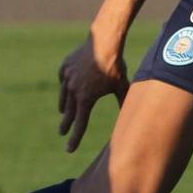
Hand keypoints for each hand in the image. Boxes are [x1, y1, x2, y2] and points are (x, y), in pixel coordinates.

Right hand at [56, 30, 128, 152]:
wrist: (103, 42)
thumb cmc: (115, 65)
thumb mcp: (121, 86)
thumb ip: (123, 102)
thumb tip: (130, 114)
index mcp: (86, 99)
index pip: (80, 124)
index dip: (75, 138)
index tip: (69, 150)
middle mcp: (73, 91)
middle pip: (68, 113)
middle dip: (66, 125)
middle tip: (62, 133)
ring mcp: (67, 78)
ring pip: (63, 96)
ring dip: (64, 106)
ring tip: (63, 113)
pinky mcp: (65, 67)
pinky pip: (63, 79)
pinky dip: (65, 85)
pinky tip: (66, 87)